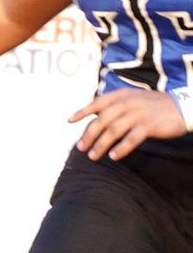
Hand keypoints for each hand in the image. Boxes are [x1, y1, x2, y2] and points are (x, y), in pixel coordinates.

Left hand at [69, 89, 187, 160]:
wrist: (182, 107)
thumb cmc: (153, 107)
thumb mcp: (133, 100)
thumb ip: (114, 108)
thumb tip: (92, 119)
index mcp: (123, 95)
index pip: (99, 102)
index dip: (83, 111)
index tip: (70, 121)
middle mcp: (129, 102)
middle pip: (102, 120)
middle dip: (89, 135)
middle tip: (80, 148)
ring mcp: (140, 113)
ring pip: (114, 130)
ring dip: (101, 145)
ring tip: (93, 156)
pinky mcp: (149, 125)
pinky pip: (131, 138)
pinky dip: (121, 148)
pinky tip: (114, 156)